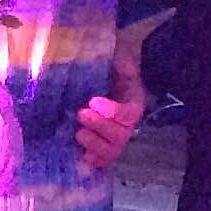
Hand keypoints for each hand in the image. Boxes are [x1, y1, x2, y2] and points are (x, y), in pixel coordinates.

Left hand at [77, 32, 150, 170]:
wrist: (92, 74)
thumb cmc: (104, 63)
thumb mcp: (113, 53)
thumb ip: (114, 54)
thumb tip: (100, 51)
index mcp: (132, 99)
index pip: (129, 112)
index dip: (113, 111)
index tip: (93, 101)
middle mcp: (125, 121)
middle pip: (122, 134)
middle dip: (101, 127)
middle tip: (81, 113)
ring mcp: (112, 135)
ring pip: (112, 150)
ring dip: (95, 145)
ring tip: (78, 133)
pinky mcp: (98, 143)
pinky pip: (100, 160)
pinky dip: (91, 160)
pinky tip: (79, 154)